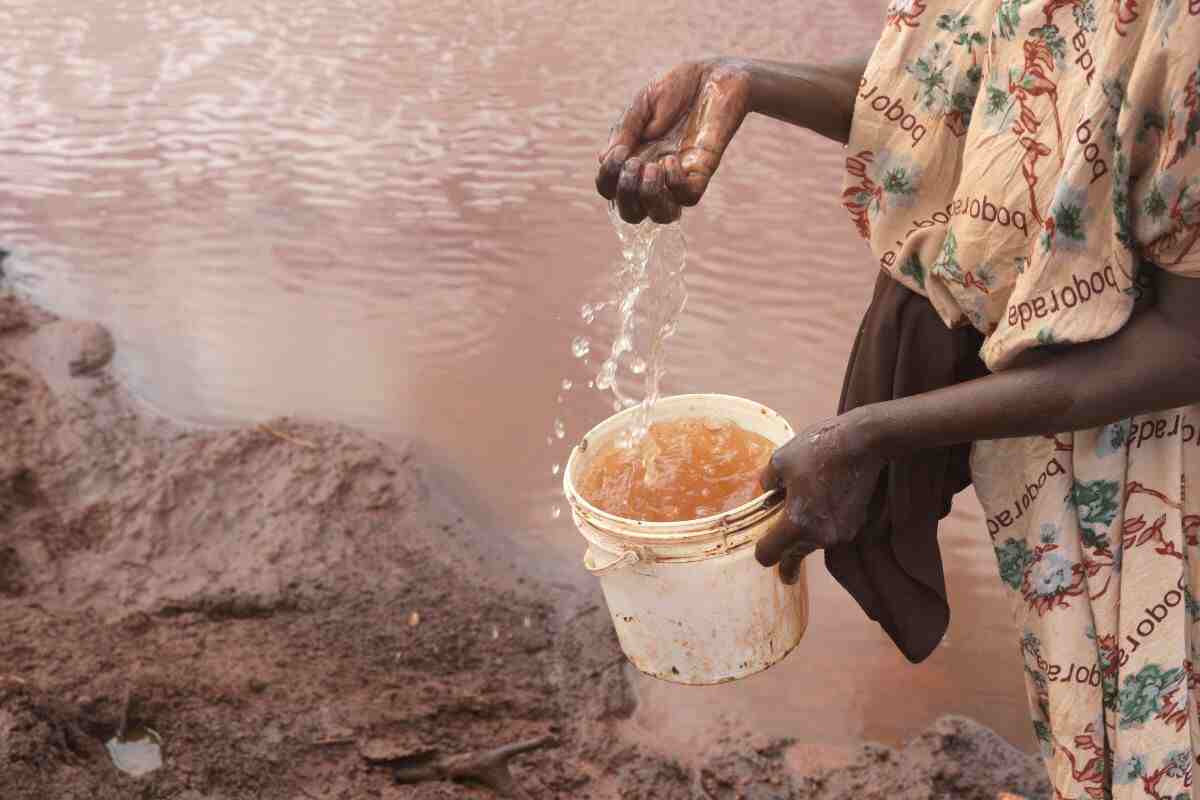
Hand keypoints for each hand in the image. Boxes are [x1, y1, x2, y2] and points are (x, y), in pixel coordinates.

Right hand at [596, 59, 750, 223]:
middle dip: (625, 196)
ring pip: (662, 216)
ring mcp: (680, 175)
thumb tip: (603, 159)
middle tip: (634, 164)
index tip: (618, 152)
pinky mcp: (704, 170)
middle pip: (633, 213)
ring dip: (649, 198)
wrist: (715, 73)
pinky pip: (688, 197)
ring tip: (651, 168)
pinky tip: (672, 159)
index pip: (612, 190)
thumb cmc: (678, 87)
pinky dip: (674, 184)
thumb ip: (624, 131)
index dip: (607, 180)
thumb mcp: (642, 104)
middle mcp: (655, 173)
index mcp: (634, 158)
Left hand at [754, 415, 883, 583]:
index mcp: (797, 524)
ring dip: (806, 531)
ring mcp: (842, 534)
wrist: (865, 441)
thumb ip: (767, 483)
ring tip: (807, 500)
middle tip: (781, 526)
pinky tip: (826, 497)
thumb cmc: (819, 449)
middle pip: (793, 553)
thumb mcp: (780, 460)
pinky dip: (825, 523)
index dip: (762, 550)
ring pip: (814, 543)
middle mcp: (820, 537)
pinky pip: (832, 532)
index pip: (769, 556)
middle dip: (785, 543)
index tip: (762, 544)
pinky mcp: (857, 526)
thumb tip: (768, 492)